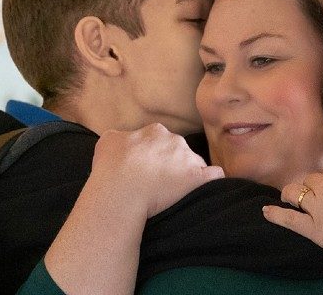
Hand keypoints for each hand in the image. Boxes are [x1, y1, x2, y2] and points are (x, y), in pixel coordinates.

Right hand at [92, 124, 223, 217]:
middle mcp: (174, 140)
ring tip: (176, 191)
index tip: (148, 169)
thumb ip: (120, 136)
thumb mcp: (107, 141)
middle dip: (173, 163)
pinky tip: (208, 188)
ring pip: (195, 162)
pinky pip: (215, 174)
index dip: (156, 155)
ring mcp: (188, 158)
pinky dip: (212, 180)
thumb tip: (124, 139)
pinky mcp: (198, 177)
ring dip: (188, 173)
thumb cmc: (110, 169)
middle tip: (159, 182)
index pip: (162, 140)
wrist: (120, 192)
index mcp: (154, 131)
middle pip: (180, 150)